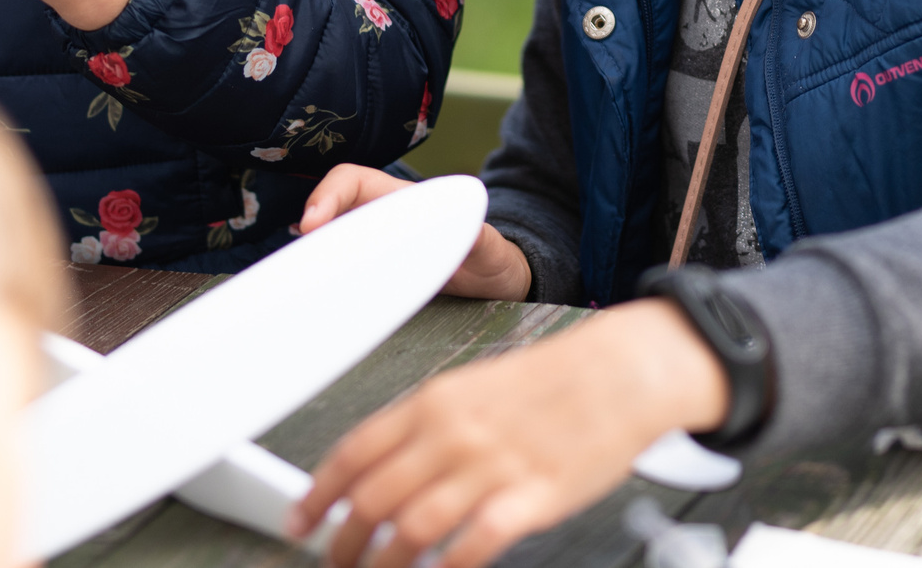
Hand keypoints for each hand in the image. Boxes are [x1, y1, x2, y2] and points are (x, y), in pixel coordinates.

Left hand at [290, 299, 726, 567]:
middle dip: (343, 541)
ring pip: (412, 527)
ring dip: (383, 563)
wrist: (621, 373)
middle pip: (373, 498)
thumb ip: (425, 428)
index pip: (355, 451)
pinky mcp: (532, 497)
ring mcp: (493, 466)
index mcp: (435, 402)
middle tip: (335, 561)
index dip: (317, 493)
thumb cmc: (552, 382)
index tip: (299, 522)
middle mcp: (455, 433)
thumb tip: (376, 469)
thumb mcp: (473, 388)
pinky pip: (474, 543)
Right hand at [302, 166, 534, 301]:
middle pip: (330, 213)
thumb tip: (474, 235)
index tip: (312, 223)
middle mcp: (380, 220)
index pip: (353, 182)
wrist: (496, 282)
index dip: (328, 195)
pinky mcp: (373, 276)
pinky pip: (340, 272)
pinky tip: (318, 300)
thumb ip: (480, 239)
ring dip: (312, 258)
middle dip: (309, 232)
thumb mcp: (488, 247)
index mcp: (402, 202)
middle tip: (299, 261)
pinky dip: (324, 281)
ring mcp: (373, 248)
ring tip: (301, 282)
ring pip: (328, 244)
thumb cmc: (490, 256)